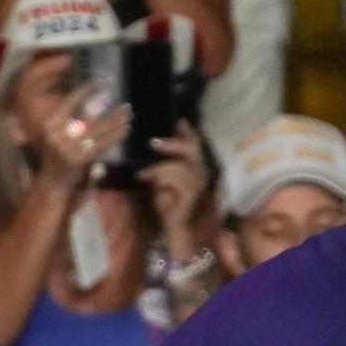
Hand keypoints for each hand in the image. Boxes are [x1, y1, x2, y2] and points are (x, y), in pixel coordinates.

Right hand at [36, 86, 130, 190]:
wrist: (53, 182)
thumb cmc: (57, 157)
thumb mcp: (58, 136)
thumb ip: (70, 122)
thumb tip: (93, 105)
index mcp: (50, 123)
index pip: (68, 102)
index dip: (84, 91)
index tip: (98, 83)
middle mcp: (57, 132)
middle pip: (88, 116)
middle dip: (109, 109)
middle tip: (125, 104)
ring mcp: (68, 146)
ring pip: (98, 129)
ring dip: (116, 121)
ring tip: (128, 115)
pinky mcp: (79, 158)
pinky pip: (101, 144)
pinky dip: (115, 136)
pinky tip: (125, 130)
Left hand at [138, 121, 210, 254]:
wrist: (173, 224)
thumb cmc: (167, 199)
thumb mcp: (161, 174)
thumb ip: (163, 159)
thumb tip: (154, 138)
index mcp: (195, 165)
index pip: (195, 143)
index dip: (187, 131)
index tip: (178, 121)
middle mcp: (201, 172)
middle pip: (192, 149)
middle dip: (173, 144)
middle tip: (153, 143)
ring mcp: (198, 183)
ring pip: (180, 165)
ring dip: (159, 168)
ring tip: (144, 174)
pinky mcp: (191, 194)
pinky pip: (175, 179)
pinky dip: (158, 177)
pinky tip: (145, 179)